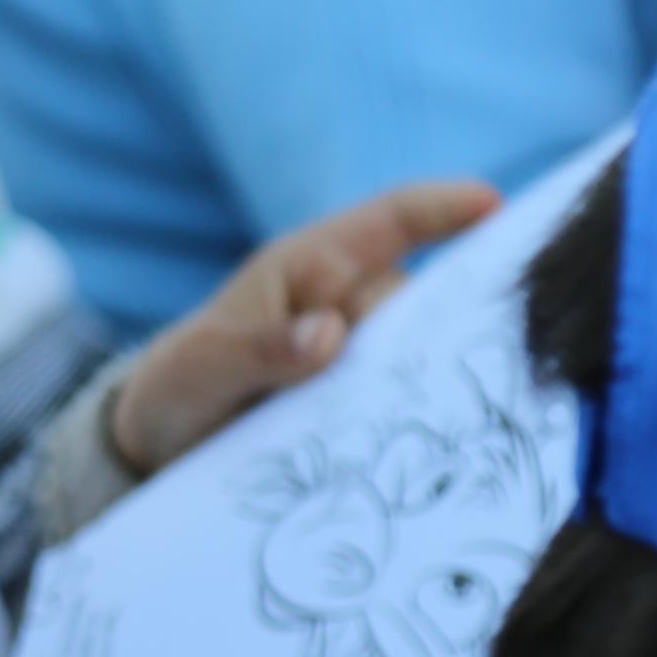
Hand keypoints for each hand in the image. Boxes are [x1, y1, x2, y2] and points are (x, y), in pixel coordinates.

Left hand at [105, 176, 500, 479]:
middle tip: (469, 359)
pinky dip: (422, 422)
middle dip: (452, 322)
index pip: (389, 222)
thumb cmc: (178, 385)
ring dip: (432, 384)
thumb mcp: (200, 366)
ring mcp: (364, 360)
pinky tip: (436, 451)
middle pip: (420, 302)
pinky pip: (408, 407)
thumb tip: (332, 332)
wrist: (162, 452)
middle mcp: (350, 307)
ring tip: (437, 417)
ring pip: (422, 359)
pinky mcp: (367, 410)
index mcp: (311, 267)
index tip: (494, 204)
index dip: (443, 208)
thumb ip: (259, 349)